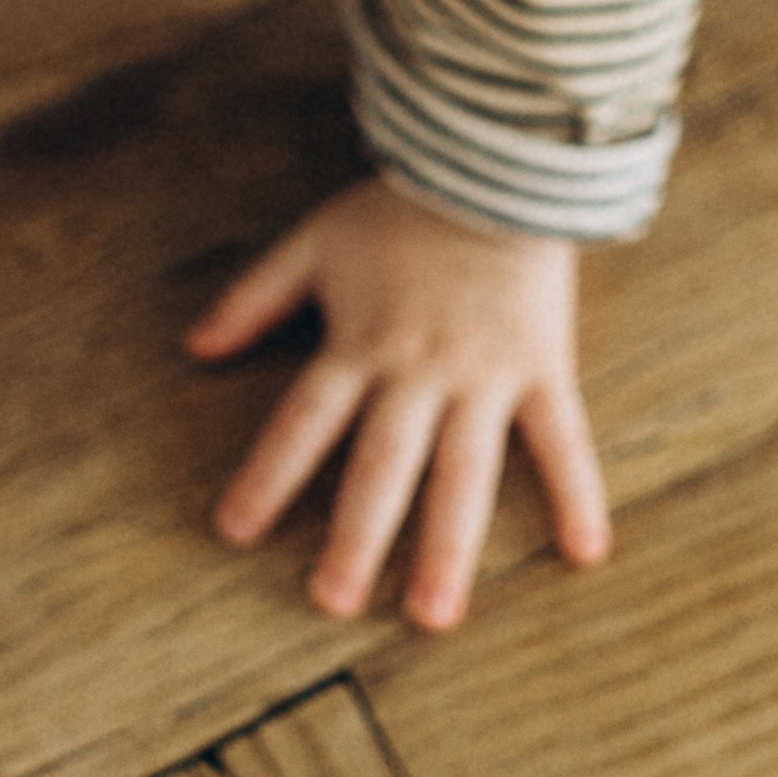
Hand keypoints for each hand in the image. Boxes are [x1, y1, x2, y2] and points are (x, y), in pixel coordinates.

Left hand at [186, 178, 608, 630]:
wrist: (492, 160)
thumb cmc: (400, 207)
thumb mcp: (313, 243)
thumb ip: (254, 298)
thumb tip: (193, 348)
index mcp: (358, 345)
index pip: (303, 424)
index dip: (266, 476)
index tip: (234, 531)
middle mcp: (417, 373)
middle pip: (380, 468)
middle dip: (355, 539)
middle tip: (333, 603)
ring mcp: (483, 376)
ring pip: (462, 475)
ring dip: (447, 547)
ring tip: (434, 616)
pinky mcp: (540, 367)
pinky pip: (562, 438)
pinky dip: (576, 493)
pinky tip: (584, 552)